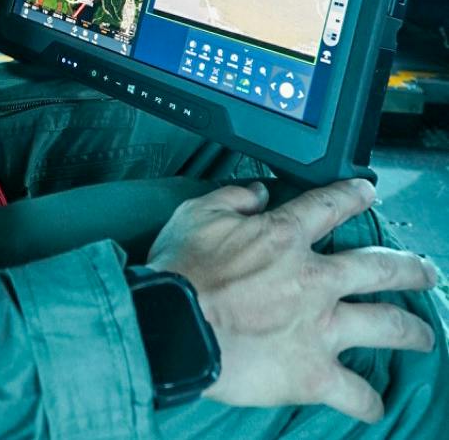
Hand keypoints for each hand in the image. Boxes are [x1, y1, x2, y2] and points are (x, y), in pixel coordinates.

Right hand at [147, 179, 438, 422]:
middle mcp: (314, 278)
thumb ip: (232, 198)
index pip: (329, 206)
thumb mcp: (197, 212)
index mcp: (284, 236)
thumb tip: (258, 192)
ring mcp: (321, 328)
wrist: (173, 323)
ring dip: (412, 331)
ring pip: (386, 326)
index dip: (352, 196)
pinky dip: (367, 400)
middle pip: (378, 268)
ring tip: (425, 336)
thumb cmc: (181, 268)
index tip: (368, 193)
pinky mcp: (314, 373)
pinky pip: (354, 392)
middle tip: (425, 271)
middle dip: (408, 268)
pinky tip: (373, 403)